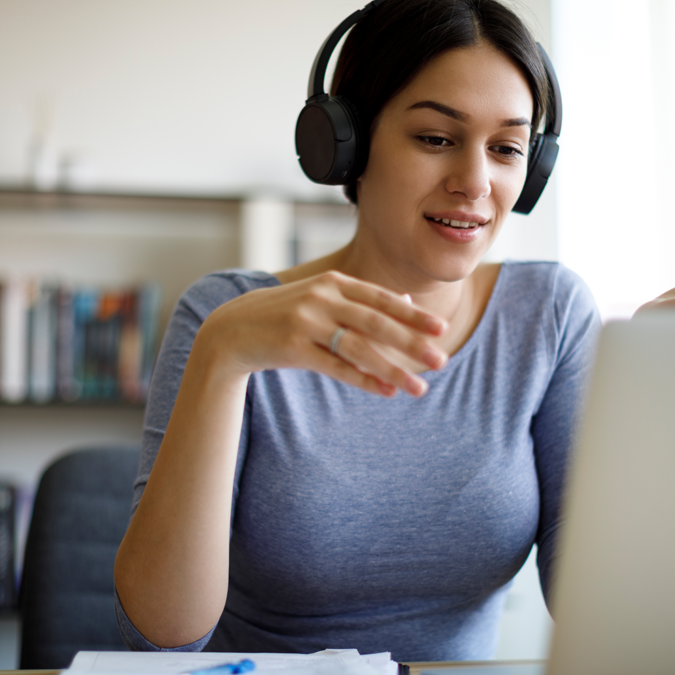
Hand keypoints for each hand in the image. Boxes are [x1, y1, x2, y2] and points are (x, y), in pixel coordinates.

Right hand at [197, 270, 447, 397]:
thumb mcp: (324, 297)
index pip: (381, 298)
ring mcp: (306, 321)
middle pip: (376, 322)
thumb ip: (364, 299)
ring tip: (418, 387)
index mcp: (334, 282)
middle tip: (441, 361)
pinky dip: (364, 380)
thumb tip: (408, 299)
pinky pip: (336, 367)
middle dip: (411, 343)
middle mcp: (322, 298)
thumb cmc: (288, 313)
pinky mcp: (293, 347)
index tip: (440, 329)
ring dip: (392, 369)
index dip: (412, 314)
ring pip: (359, 348)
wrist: (233, 328)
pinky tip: (386, 392)